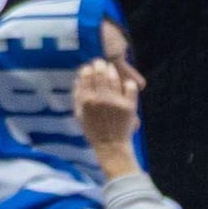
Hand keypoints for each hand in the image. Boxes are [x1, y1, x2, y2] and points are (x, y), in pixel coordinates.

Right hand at [71, 51, 143, 167]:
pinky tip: (126, 83)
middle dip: (100, 65)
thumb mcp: (79, 114)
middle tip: (101, 63)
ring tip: (111, 68)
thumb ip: (77, 96)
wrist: (111, 145)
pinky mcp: (129, 106)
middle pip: (100, 74)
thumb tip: (78, 78)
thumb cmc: (93, 130)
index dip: (88, 69)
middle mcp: (100, 98)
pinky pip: (130, 88)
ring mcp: (115, 102)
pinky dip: (129, 84)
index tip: (90, 67)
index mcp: (86, 100)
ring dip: (112, 71)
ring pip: (114, 78)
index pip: (86, 76)